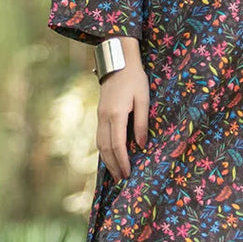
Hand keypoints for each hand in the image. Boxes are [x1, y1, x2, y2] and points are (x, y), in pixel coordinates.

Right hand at [97, 37, 149, 180]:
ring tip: (116, 173)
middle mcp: (103, 118)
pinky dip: (104, 150)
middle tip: (122, 180)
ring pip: (100, 144)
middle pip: (105, 149)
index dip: (122, 162)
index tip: (128, 174)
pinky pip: (99, 137)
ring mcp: (99, 116)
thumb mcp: (143, 99)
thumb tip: (141, 145)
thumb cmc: (134, 79)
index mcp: (115, 114)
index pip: (117, 145)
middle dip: (113, 166)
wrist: (117, 62)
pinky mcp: (100, 114)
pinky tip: (110, 157)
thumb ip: (141, 122)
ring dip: (107, 161)